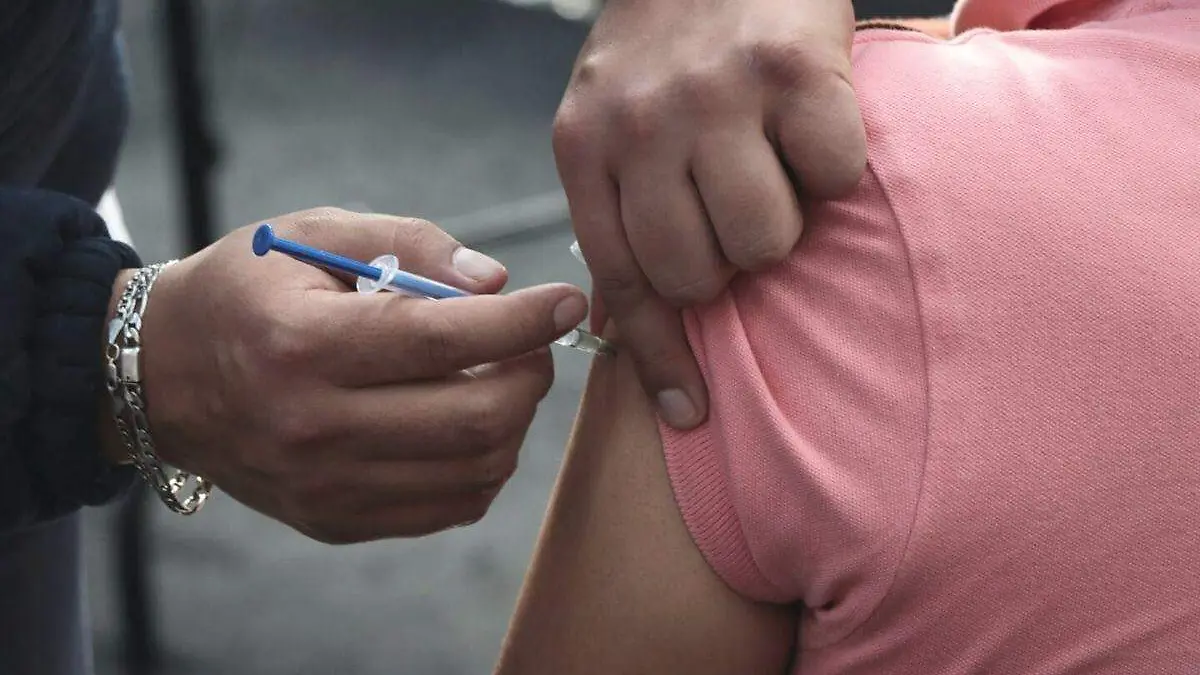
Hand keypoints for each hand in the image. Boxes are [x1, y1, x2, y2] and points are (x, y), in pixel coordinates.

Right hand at [133, 208, 587, 542]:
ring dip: (514, 420)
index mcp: (303, 344)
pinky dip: (485, 465)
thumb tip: (497, 283)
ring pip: (473, 469)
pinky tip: (471, 422)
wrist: (163, 376)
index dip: (523, 321)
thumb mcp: (312, 232)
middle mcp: (313, 426)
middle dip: (529, 373)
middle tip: (531, 342)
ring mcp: (325, 485)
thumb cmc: (244, 291)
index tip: (564, 301)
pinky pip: (449, 506)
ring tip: (498, 376)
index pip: (442, 340)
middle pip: (473, 418)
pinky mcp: (337, 521)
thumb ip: (411, 242)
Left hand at [553, 0, 863, 428]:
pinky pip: (832, 179)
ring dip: (780, 216)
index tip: (691, 415)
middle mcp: (640, 126)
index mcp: (584, 146)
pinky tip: (809, 122)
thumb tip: (620, 324)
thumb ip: (615, 210)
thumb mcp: (607, 117)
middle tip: (736, 205)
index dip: (659, 358)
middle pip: (696, 276)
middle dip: (725, 260)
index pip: (621, 281)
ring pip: (764, 241)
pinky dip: (832, 164)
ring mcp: (713, 98)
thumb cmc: (666, 42)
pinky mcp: (792, 70)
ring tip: (771, 160)